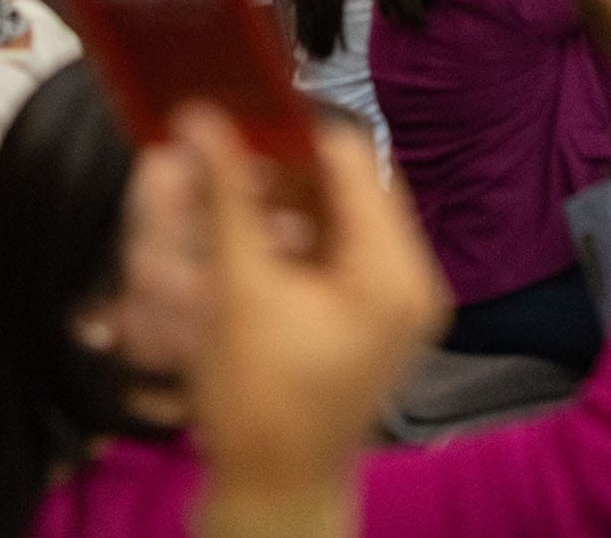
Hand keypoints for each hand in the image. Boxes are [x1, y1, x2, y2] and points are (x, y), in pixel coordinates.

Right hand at [176, 108, 449, 510]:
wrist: (273, 494)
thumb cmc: (259, 403)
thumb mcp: (240, 290)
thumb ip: (225, 196)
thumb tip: (201, 116)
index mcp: (394, 269)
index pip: (350, 158)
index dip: (288, 131)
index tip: (230, 120)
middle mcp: (409, 278)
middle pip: (340, 187)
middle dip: (272, 174)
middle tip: (213, 166)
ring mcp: (392, 301)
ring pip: (330, 217)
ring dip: (273, 205)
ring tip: (217, 203)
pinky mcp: (369, 318)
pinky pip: (330, 253)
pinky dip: (284, 241)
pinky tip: (238, 245)